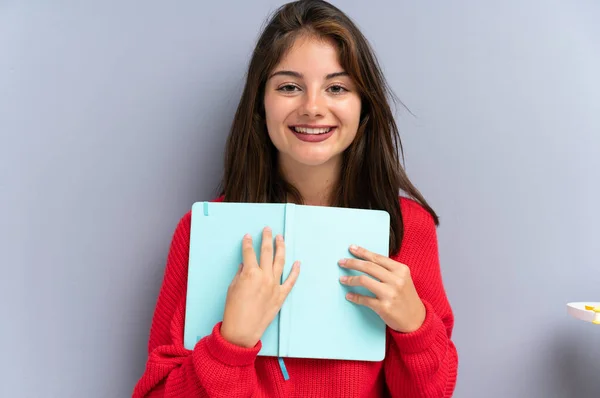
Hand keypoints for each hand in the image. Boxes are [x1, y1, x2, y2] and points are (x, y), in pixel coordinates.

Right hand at [220, 227, 299, 347]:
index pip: (249, 252)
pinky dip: (295, 271)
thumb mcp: (232, 288)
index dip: (248, 243)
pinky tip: (297, 262)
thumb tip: (245, 265)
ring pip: (280, 261)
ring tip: (281, 238)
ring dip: (281, 247)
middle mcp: (264, 276)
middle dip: (267, 238)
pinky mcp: (281, 295)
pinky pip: (291, 281)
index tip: (248, 236)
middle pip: (266, 252)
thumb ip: (240, 274)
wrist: (242, 330)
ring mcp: (275, 285)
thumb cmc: (233, 310)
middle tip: (267, 229)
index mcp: (250, 273)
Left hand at [338, 245, 425, 332]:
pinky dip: (354, 297)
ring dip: (350, 279)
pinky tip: (349, 295)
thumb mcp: (402, 279)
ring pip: (364, 280)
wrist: (416, 319)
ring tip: (342, 279)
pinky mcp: (384, 307)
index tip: (351, 248)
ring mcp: (390, 294)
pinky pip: (364, 299)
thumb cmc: (406, 296)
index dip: (362, 252)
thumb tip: (365, 260)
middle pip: (368, 267)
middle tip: (341, 262)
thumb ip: (388, 269)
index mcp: (401, 270)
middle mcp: (396, 280)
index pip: (377, 258)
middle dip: (352, 263)